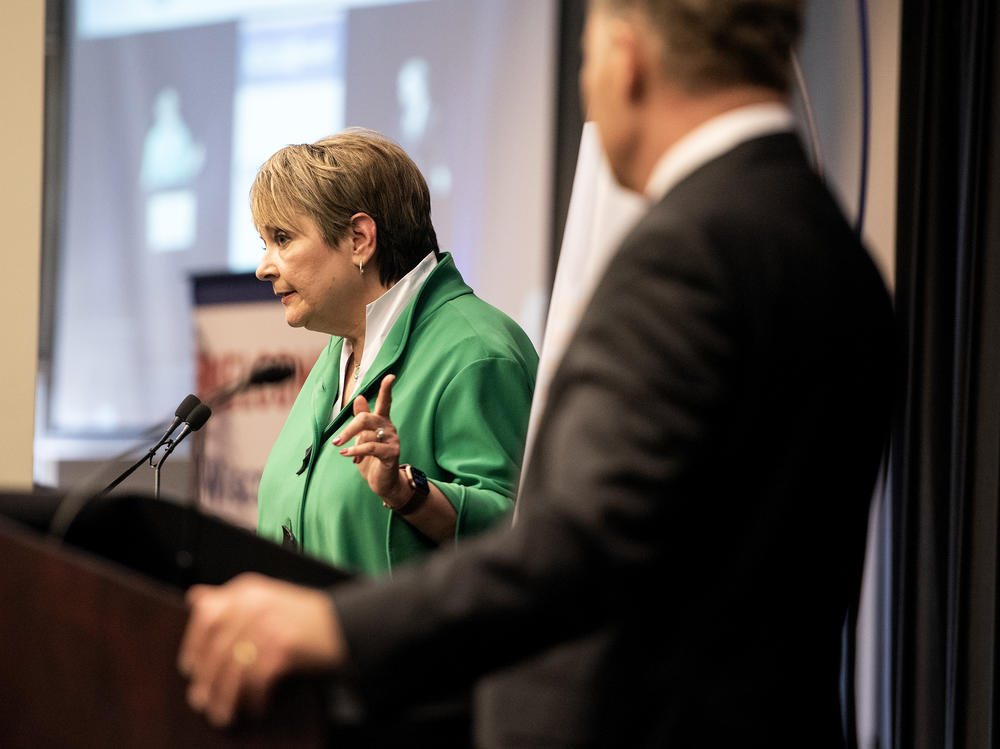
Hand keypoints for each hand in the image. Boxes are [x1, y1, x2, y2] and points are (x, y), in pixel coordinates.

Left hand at [177, 573, 345, 727]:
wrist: (350, 627)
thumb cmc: (308, 619)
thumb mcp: (268, 600)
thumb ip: (232, 600)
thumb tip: (195, 598)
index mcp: (249, 590)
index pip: (207, 617)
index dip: (194, 646)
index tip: (190, 669)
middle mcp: (256, 604)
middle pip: (218, 648)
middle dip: (208, 680)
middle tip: (202, 702)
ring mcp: (270, 624)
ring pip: (234, 668)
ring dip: (226, 697)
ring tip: (223, 714)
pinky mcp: (284, 647)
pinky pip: (258, 680)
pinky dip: (254, 698)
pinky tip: (257, 707)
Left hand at [333, 374, 409, 505]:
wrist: (384, 483)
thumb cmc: (373, 460)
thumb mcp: (364, 438)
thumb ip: (361, 419)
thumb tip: (358, 396)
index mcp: (382, 422)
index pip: (385, 402)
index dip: (386, 389)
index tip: (390, 376)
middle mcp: (389, 428)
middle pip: (367, 417)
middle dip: (349, 427)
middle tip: (336, 440)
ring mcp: (392, 440)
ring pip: (368, 431)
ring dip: (351, 440)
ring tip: (340, 448)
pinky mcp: (392, 453)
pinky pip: (372, 447)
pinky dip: (357, 450)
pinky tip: (347, 455)